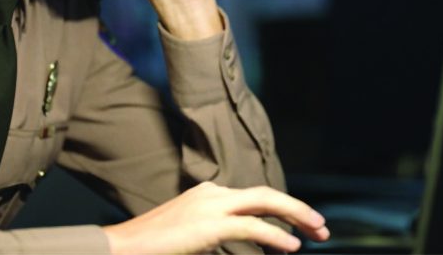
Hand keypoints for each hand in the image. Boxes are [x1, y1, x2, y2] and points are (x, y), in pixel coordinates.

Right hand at [102, 182, 330, 253]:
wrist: (120, 249)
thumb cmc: (152, 248)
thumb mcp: (192, 238)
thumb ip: (216, 236)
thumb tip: (240, 243)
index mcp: (208, 195)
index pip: (255, 198)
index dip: (283, 210)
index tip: (303, 228)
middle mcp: (212, 194)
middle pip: (266, 195)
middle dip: (298, 209)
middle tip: (322, 227)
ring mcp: (211, 206)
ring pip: (266, 203)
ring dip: (296, 217)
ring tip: (318, 233)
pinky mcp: (209, 224)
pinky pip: (252, 227)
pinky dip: (276, 235)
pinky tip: (292, 246)